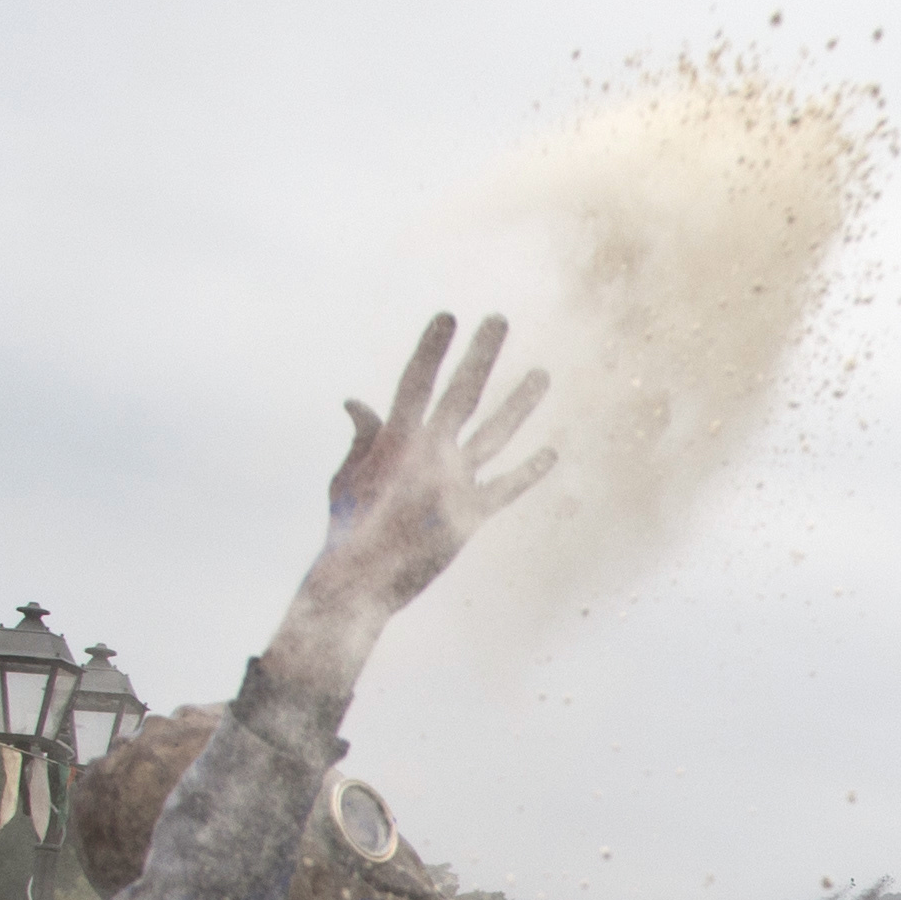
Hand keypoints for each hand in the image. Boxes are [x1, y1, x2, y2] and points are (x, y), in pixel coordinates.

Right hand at [297, 313, 555, 635]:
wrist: (360, 582)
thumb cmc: (348, 528)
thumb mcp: (348, 476)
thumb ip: (362, 436)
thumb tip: (356, 400)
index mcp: (394, 440)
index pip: (416, 381)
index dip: (432, 348)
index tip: (449, 317)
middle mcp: (429, 455)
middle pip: (462, 393)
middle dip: (481, 354)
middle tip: (499, 320)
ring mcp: (454, 484)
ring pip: (496, 433)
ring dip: (521, 403)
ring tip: (543, 374)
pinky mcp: (471, 516)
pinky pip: (507, 488)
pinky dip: (530, 471)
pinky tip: (552, 451)